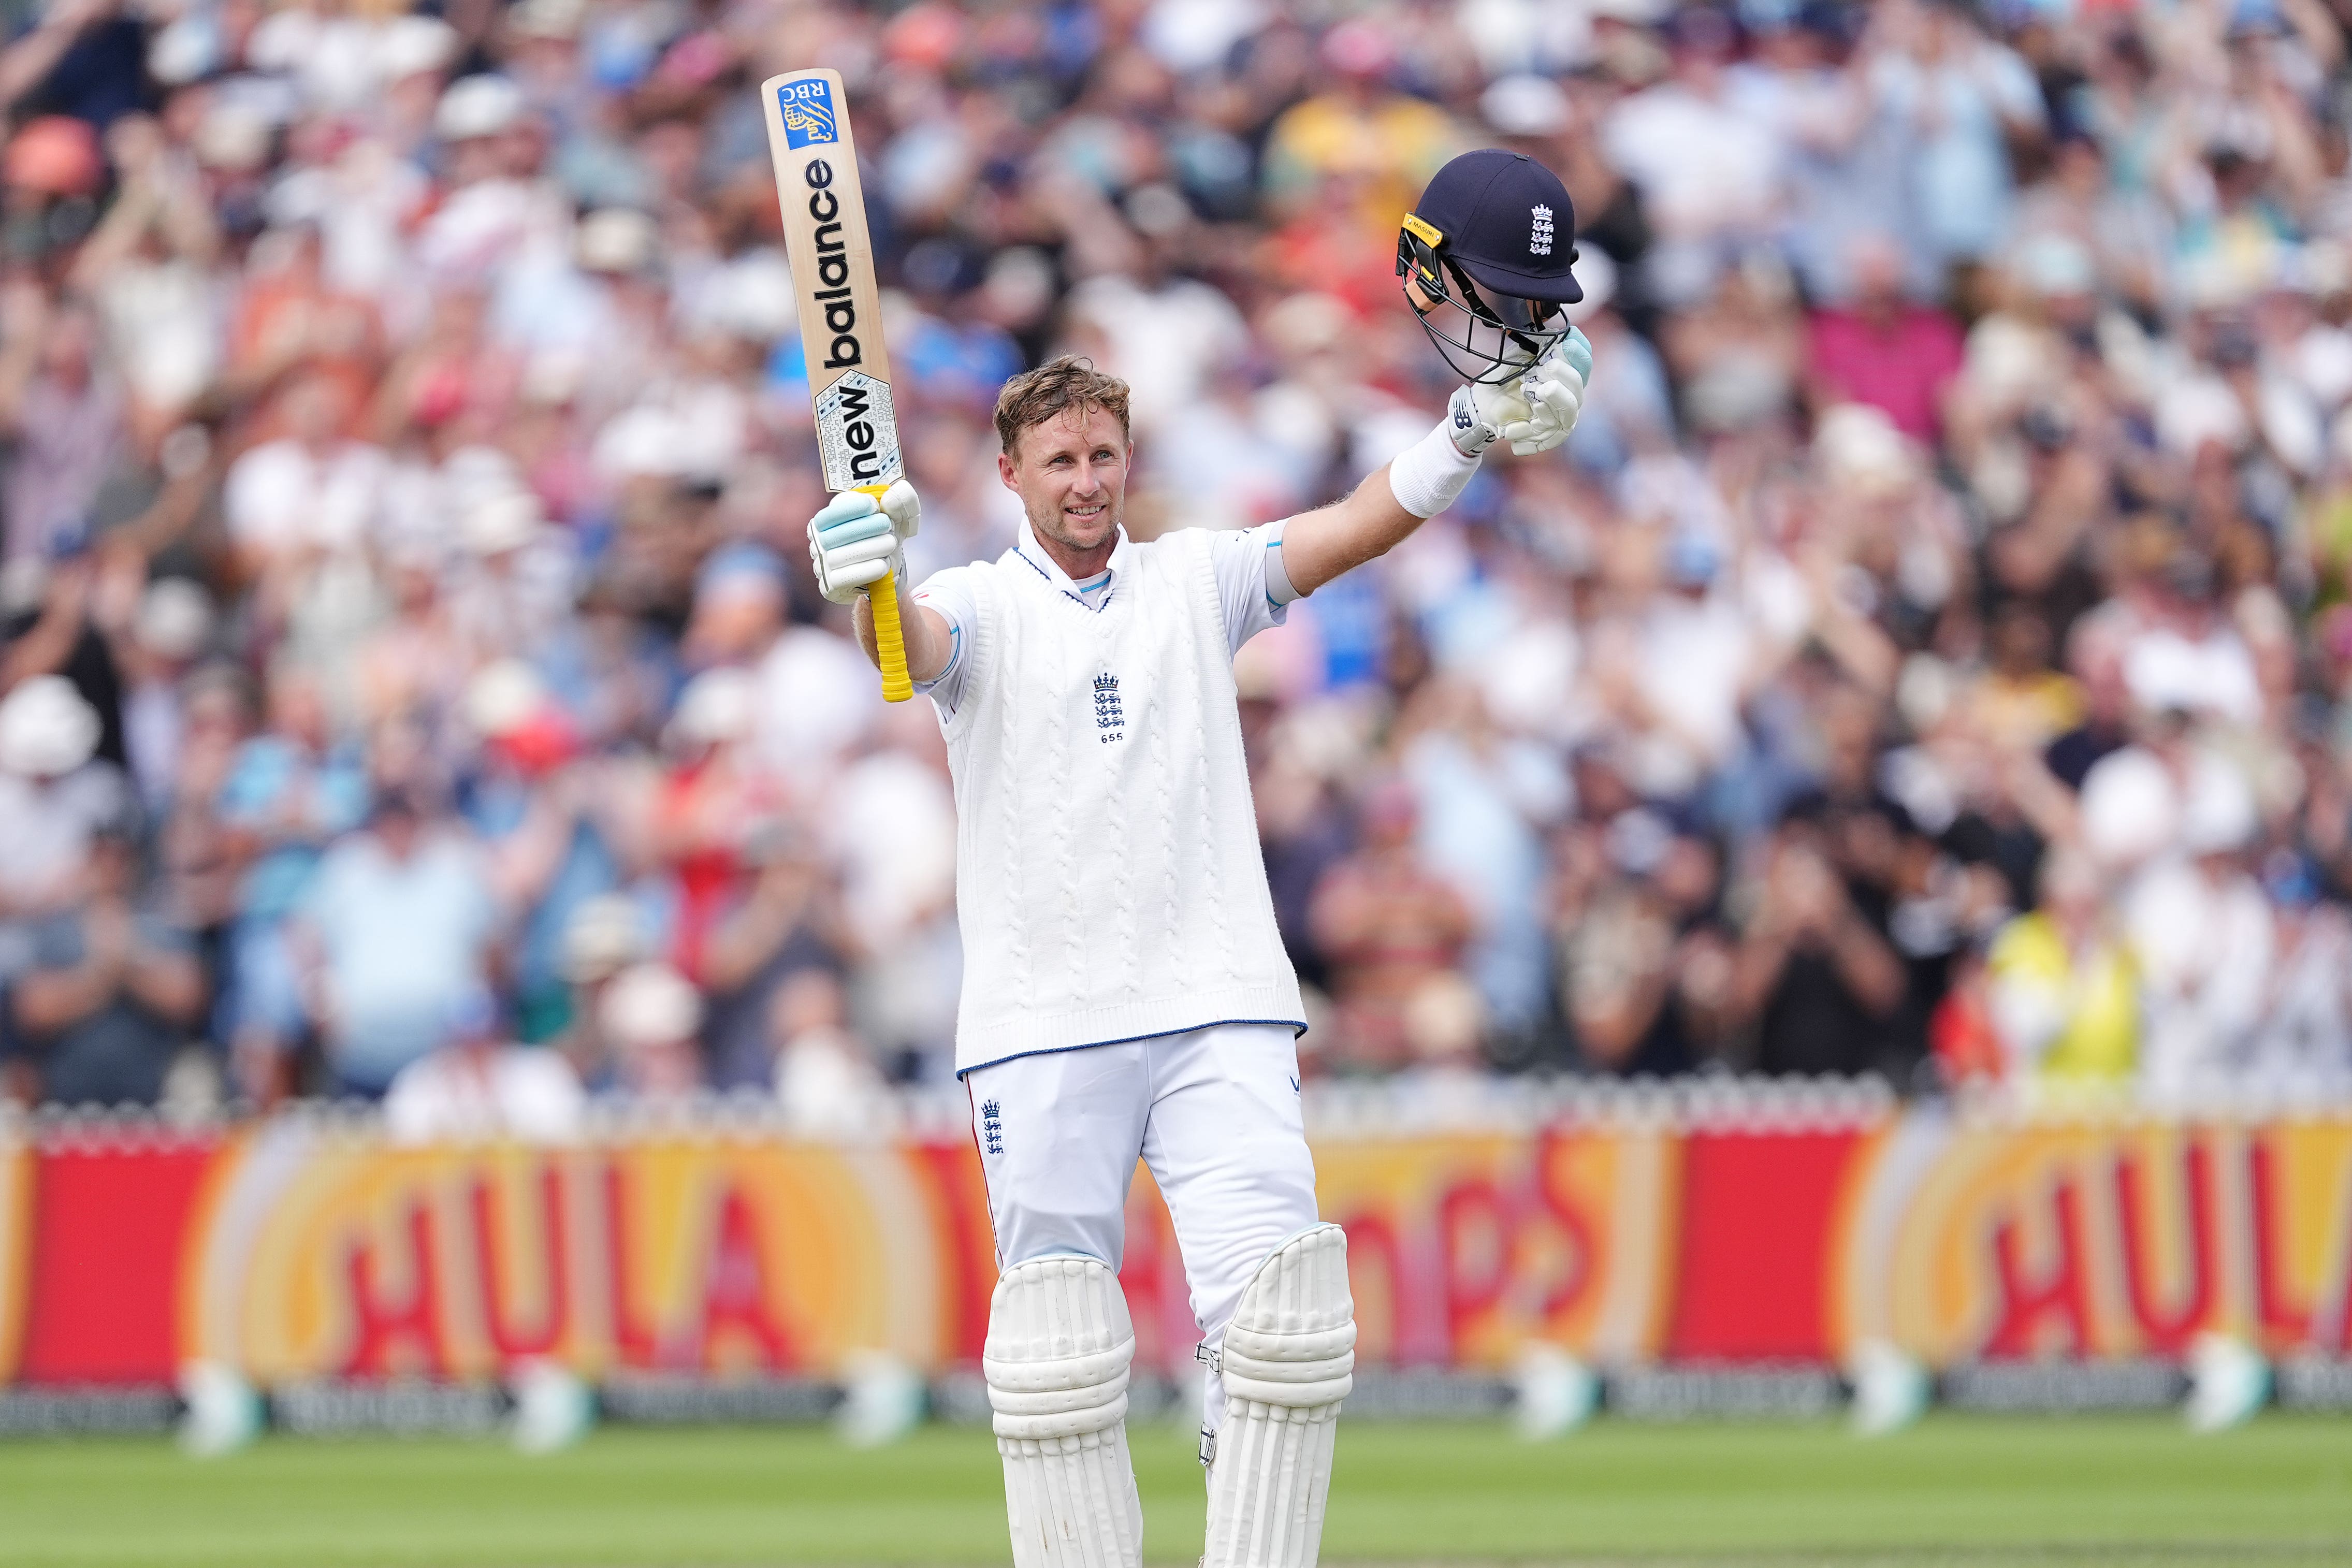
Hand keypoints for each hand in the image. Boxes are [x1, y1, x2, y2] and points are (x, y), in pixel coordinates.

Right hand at [807, 480, 920, 604]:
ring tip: (890, 544)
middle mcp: (818, 543)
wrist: (889, 568)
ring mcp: (821, 566)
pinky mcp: (829, 587)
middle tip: (888, 526)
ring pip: (840, 557)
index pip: (829, 515)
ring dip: (869, 549)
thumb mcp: (900, 514)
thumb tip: (890, 498)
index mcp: (825, 521)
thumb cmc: (887, 534)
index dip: (849, 508)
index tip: (874, 506)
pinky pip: (843, 579)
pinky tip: (883, 565)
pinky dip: (866, 570)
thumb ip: (902, 499)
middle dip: (865, 528)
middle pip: (836, 535)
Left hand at [1445, 327, 1590, 457]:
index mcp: (1564, 372)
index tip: (1569, 342)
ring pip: (1570, 410)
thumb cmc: (1503, 378)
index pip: (1583, 362)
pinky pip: (1553, 435)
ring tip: (1538, 392)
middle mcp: (1568, 394)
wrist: (1483, 403)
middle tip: (1547, 366)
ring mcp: (1559, 415)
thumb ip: (1538, 343)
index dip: (1580, 352)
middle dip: (1566, 375)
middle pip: (1579, 385)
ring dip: (1556, 399)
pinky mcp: (1546, 434)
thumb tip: (1555, 326)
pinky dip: (1536, 429)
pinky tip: (1522, 421)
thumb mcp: (1519, 355)